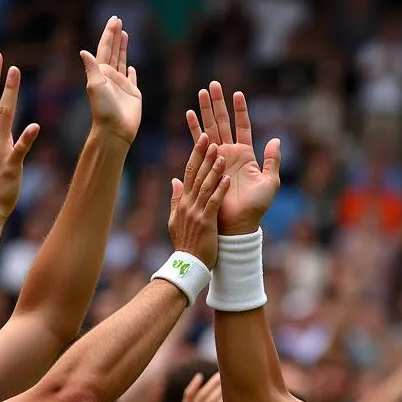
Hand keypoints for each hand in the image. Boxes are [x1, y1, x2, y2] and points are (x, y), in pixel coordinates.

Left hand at [79, 15, 140, 145]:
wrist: (115, 130)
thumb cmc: (103, 109)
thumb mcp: (95, 86)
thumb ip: (92, 68)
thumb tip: (84, 51)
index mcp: (101, 71)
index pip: (105, 47)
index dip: (109, 33)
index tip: (115, 20)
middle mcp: (111, 76)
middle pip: (113, 51)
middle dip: (116, 36)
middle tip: (119, 20)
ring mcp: (122, 85)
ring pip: (122, 61)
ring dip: (123, 48)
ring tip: (125, 34)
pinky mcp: (133, 94)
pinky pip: (132, 79)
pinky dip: (132, 72)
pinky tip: (132, 67)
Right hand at [168, 134, 228, 266]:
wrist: (188, 265)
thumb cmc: (186, 244)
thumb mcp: (176, 219)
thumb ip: (176, 199)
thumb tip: (174, 181)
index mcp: (183, 202)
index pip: (188, 173)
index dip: (195, 155)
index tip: (201, 139)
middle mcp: (188, 204)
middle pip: (195, 174)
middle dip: (202, 155)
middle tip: (209, 136)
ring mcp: (196, 212)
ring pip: (205, 186)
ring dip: (213, 169)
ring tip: (220, 153)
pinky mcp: (206, 222)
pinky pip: (213, 203)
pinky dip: (220, 190)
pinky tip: (226, 179)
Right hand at [187, 84, 280, 234]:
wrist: (239, 223)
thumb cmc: (256, 207)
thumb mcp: (270, 182)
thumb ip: (272, 161)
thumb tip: (276, 140)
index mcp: (246, 155)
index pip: (242, 126)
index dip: (240, 110)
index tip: (237, 93)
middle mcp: (231, 153)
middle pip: (224, 122)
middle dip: (218, 103)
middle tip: (213, 84)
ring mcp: (218, 158)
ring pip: (211, 128)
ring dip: (205, 111)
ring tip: (201, 92)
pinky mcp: (208, 166)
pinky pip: (199, 144)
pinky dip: (194, 129)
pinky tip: (189, 114)